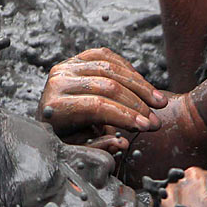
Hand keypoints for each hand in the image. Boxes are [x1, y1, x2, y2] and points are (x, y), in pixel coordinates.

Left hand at [37, 48, 167, 150]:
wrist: (48, 120)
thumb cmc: (64, 138)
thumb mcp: (76, 149)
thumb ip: (98, 147)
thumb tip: (122, 143)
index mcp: (55, 107)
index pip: (97, 106)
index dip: (125, 115)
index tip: (147, 126)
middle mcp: (57, 82)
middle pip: (107, 86)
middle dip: (137, 103)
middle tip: (156, 119)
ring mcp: (66, 67)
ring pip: (110, 68)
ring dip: (139, 85)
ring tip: (158, 102)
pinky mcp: (75, 59)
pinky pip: (107, 57)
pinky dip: (128, 70)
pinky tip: (143, 85)